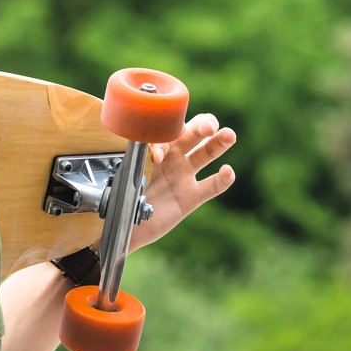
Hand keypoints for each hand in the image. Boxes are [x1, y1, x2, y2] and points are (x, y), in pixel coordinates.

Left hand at [128, 113, 236, 250]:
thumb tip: (145, 149)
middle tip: (208, 128)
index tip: (158, 156)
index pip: (168, 130)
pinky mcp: (192, 197)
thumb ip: (135, 159)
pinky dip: (223, 179)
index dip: (166, 139)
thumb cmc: (120, 195)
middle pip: (195, 132)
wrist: (124, 226)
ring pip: (207, 153)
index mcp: (155, 147)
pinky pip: (212, 186)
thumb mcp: (124, 173)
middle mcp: (173, 157)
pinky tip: (227, 171)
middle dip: (203, 125)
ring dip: (220, 142)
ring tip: (229, 135)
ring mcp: (184, 176)